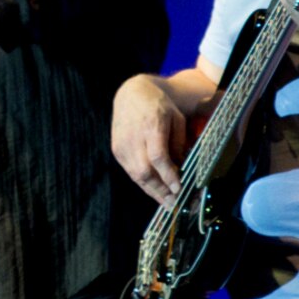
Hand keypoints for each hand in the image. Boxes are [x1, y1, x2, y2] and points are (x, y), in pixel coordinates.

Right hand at [112, 74, 188, 204]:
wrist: (132, 94)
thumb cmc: (159, 105)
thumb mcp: (176, 119)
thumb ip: (179, 143)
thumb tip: (181, 168)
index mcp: (151, 125)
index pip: (157, 156)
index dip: (168, 175)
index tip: (179, 189)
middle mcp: (133, 137)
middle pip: (144, 170)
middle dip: (160, 190)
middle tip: (174, 204)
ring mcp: (122, 145)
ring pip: (135, 175)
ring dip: (152, 191)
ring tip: (166, 204)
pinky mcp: (117, 150)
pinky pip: (130, 172)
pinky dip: (143, 184)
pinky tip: (155, 191)